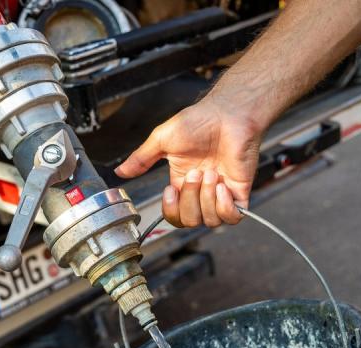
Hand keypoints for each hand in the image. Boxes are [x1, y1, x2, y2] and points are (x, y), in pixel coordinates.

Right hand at [114, 95, 264, 226]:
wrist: (228, 113)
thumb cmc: (199, 121)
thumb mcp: (162, 140)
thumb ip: (141, 159)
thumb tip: (119, 173)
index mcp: (182, 183)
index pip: (174, 216)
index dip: (171, 210)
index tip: (170, 189)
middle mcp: (200, 192)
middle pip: (190, 221)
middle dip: (189, 199)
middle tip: (196, 172)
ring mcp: (221, 193)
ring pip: (209, 221)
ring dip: (206, 198)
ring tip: (211, 173)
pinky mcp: (240, 192)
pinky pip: (233, 217)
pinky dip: (225, 206)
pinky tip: (221, 185)